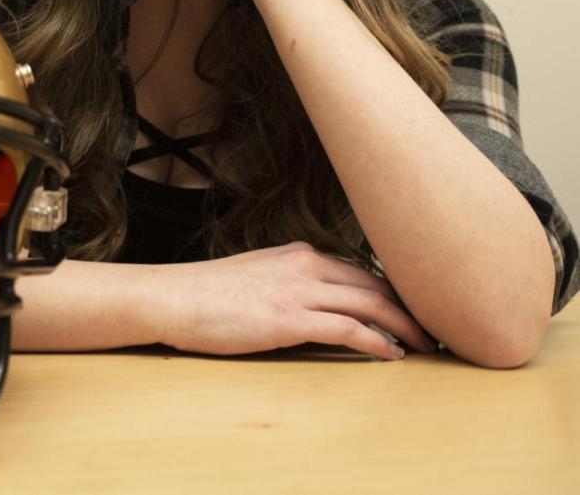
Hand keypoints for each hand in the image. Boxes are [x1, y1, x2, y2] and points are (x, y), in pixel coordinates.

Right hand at [155, 241, 440, 359]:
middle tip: (434, 328)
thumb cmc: (204, 294)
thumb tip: (312, 305)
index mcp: (297, 253)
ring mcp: (298, 291)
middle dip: (410, 306)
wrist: (172, 298)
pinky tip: (392, 354)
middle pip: (375, 283)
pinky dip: (378, 341)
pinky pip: (349, 329)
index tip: (414, 308)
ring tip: (426, 344)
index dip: (393, 290)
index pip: (360, 268)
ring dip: (405, 325)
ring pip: (371, 303)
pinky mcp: (290, 319)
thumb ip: (288, 283)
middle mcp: (304, 265)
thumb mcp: (254, 276)